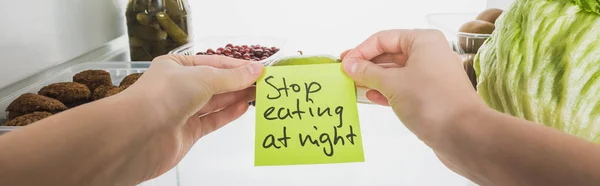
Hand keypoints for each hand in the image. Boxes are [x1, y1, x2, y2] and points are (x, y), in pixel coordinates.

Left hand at [121, 55, 263, 180]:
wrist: (137, 136)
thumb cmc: (161, 97)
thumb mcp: (202, 78)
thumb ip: (231, 77)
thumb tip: (255, 70)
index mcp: (176, 67)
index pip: (212, 63)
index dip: (236, 66)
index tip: (259, 69)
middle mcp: (178, 87)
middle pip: (215, 83)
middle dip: (239, 82)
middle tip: (264, 83)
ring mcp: (183, 110)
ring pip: (216, 102)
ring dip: (237, 97)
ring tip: (260, 94)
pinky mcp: (188, 132)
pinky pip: (213, 120)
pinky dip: (228, 114)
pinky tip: (244, 107)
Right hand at [341, 29, 486, 145]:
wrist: (464, 135)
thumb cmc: (432, 102)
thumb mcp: (392, 83)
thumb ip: (368, 72)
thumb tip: (351, 65)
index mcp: (423, 42)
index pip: (384, 39)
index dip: (361, 50)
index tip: (345, 63)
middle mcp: (430, 55)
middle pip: (390, 54)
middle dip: (367, 64)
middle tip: (346, 73)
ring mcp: (432, 76)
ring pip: (397, 72)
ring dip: (375, 79)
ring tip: (355, 86)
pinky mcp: (432, 96)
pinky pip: (404, 87)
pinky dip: (387, 91)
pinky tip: (372, 96)